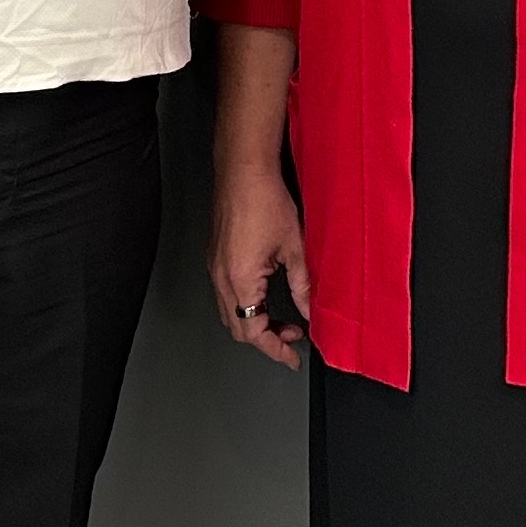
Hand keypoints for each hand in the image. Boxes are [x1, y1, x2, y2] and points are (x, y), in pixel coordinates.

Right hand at [211, 163, 313, 370]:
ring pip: (230, 312)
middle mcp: (221, 277)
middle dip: (266, 338)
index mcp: (240, 280)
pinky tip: (264, 295)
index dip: (275, 349)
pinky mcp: (215, 256)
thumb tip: (310, 310)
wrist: (243, 169)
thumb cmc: (263, 199)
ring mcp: (215, 266)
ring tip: (282, 318)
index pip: (254, 332)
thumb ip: (303, 285)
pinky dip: (246, 304)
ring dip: (254, 321)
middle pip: (238, 327)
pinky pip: (226, 293)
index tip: (291, 357)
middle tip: (292, 337)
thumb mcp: (294, 247)